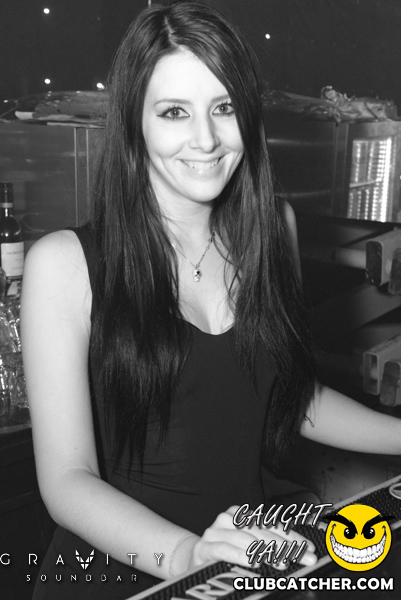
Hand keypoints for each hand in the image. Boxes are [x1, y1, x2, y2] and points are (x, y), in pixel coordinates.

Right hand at [189, 506, 317, 571]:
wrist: (194, 561)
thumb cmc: (226, 555)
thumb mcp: (248, 546)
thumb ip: (268, 545)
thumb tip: (298, 550)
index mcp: (242, 515)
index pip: (272, 524)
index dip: (292, 536)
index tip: (309, 548)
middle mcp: (228, 519)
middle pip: (262, 531)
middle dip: (285, 546)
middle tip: (303, 558)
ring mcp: (215, 531)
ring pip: (245, 539)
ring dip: (266, 551)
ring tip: (283, 562)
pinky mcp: (204, 547)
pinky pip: (225, 550)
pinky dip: (240, 555)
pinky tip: (253, 561)